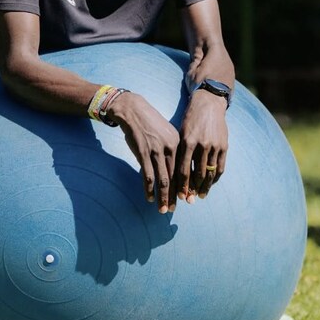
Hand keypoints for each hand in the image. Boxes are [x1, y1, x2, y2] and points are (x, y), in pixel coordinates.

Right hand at [107, 92, 180, 212]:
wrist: (133, 110)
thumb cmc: (149, 122)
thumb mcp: (166, 132)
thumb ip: (171, 149)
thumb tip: (174, 168)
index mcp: (178, 143)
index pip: (184, 169)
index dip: (185, 186)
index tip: (186, 198)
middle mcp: (169, 148)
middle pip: (175, 177)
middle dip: (176, 196)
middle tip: (174, 209)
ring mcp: (155, 151)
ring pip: (163, 180)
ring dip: (163, 197)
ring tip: (163, 209)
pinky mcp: (142, 153)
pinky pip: (147, 176)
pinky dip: (149, 189)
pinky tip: (150, 198)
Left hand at [177, 89, 227, 202]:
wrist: (208, 104)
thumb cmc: (190, 119)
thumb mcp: (180, 132)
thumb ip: (178, 151)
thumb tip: (171, 171)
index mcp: (188, 142)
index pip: (183, 169)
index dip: (181, 185)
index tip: (178, 196)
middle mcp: (202, 145)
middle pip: (197, 174)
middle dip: (192, 190)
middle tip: (188, 201)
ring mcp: (215, 146)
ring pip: (210, 173)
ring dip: (205, 187)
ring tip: (200, 196)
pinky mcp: (224, 146)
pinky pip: (221, 167)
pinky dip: (216, 178)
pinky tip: (211, 184)